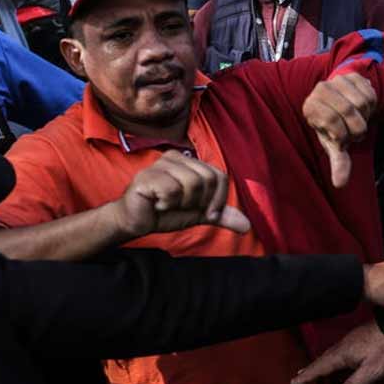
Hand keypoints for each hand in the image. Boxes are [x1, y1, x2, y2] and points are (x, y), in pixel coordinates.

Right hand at [109, 150, 250, 238]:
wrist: (138, 222)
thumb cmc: (167, 213)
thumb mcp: (200, 214)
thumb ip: (222, 216)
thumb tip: (246, 226)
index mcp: (190, 162)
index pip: (219, 176)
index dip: (217, 199)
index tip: (205, 212)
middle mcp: (176, 157)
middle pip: (207, 179)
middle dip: (199, 202)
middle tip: (181, 207)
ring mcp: (159, 164)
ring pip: (192, 183)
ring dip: (183, 203)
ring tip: (168, 204)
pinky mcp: (146, 176)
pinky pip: (172, 190)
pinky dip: (167, 204)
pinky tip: (157, 204)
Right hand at [291, 322, 383, 383]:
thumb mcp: (371, 371)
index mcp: (343, 354)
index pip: (320, 367)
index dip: (307, 375)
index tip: (294, 382)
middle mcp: (343, 346)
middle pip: (322, 359)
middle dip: (310, 368)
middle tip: (298, 376)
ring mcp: (351, 341)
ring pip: (330, 353)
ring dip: (319, 362)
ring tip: (312, 368)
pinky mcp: (358, 339)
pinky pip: (338, 349)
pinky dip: (331, 356)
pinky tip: (336, 358)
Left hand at [303, 73, 376, 188]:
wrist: (340, 102)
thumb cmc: (334, 126)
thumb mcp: (333, 143)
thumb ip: (338, 161)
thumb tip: (340, 183)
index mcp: (310, 107)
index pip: (331, 120)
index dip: (343, 134)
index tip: (343, 138)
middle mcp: (320, 89)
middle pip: (348, 110)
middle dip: (357, 127)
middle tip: (354, 131)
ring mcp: (336, 79)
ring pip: (362, 101)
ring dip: (365, 116)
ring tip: (358, 118)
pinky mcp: (352, 75)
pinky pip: (370, 92)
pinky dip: (371, 105)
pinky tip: (363, 108)